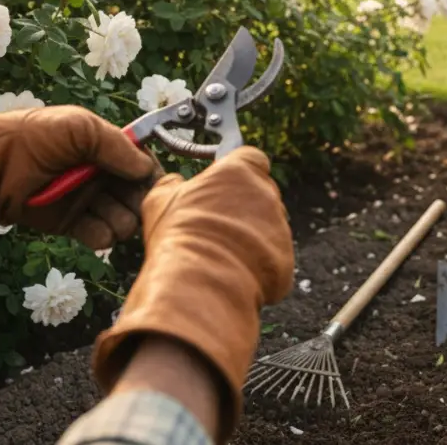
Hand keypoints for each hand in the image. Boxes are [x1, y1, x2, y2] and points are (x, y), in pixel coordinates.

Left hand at [0, 106, 157, 278]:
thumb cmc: (37, 138)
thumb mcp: (81, 128)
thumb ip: (118, 145)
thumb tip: (147, 167)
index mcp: (102, 146)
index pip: (139, 163)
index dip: (150, 174)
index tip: (156, 186)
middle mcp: (97, 173)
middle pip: (134, 193)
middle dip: (139, 201)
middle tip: (137, 207)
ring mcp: (84, 199)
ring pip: (121, 217)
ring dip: (123, 220)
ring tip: (114, 219)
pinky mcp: (69, 223)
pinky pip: (98, 235)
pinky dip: (103, 235)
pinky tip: (99, 232)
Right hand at [92, 147, 293, 443]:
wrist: (193, 289)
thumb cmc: (173, 242)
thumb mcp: (160, 206)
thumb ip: (167, 189)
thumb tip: (162, 180)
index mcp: (241, 170)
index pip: (248, 157)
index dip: (232, 175)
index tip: (219, 192)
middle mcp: (268, 195)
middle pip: (258, 196)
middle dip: (239, 213)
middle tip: (211, 232)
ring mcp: (281, 229)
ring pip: (266, 229)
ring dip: (247, 242)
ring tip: (216, 261)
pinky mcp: (287, 262)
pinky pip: (272, 261)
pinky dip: (256, 269)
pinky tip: (232, 280)